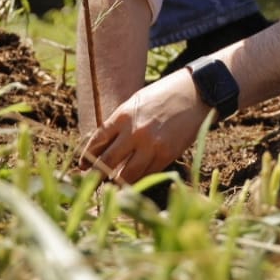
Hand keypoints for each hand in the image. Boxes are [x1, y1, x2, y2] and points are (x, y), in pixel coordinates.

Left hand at [80, 69, 210, 183]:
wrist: (196, 93)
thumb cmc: (163, 95)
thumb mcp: (136, 102)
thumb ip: (121, 123)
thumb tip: (105, 146)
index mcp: (123, 115)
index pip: (97, 140)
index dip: (87, 156)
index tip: (82, 165)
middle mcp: (135, 132)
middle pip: (108, 161)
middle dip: (96, 174)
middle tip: (90, 182)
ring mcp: (151, 146)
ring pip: (127, 175)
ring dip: (117, 182)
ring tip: (111, 186)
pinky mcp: (166, 155)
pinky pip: (147, 173)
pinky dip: (138, 178)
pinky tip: (132, 180)